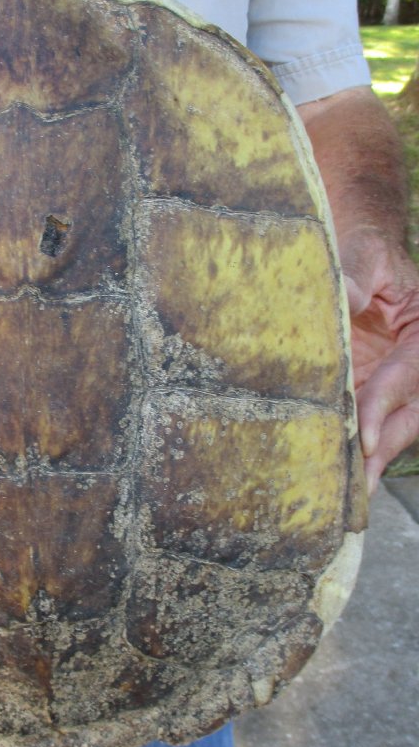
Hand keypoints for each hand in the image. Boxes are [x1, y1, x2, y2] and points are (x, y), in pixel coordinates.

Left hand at [342, 235, 418, 494]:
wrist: (364, 253)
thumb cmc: (368, 250)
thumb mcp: (366, 257)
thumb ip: (357, 277)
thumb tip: (342, 299)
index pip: (408, 374)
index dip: (384, 406)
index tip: (363, 437)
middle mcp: (416, 360)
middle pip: (409, 413)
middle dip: (383, 449)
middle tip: (357, 487)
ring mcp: (396, 377)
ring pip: (393, 424)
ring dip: (371, 457)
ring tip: (346, 495)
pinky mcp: (373, 384)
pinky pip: (369, 419)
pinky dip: (356, 444)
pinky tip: (335, 469)